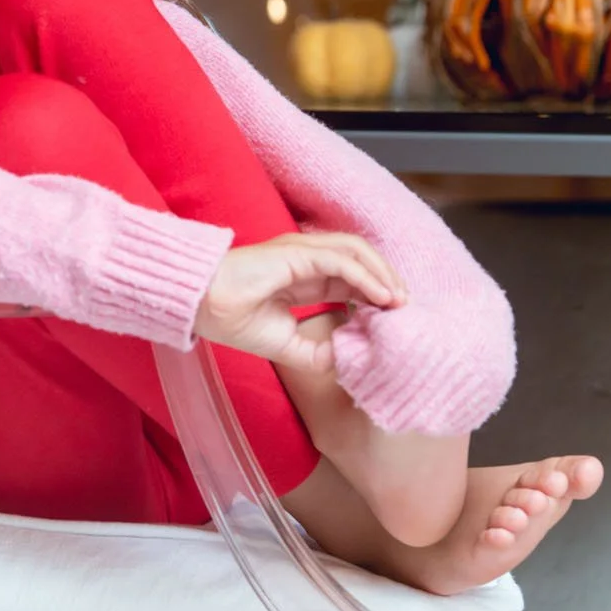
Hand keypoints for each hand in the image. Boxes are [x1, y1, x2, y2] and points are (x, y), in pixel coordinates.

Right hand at [192, 232, 408, 370]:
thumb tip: (351, 358)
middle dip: (386, 281)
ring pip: (357, 252)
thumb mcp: (288, 345)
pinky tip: (382, 297)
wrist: (204, 307)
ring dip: (384, 275)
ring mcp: (303, 252)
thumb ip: (319, 351)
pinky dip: (367, 278)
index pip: (349, 278)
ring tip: (400, 301)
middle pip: (360, 260)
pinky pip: (343, 262)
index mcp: (302, 277)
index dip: (373, 294)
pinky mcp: (299, 253)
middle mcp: (306, 259)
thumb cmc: (235, 322)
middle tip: (405, 308)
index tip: (392, 318)